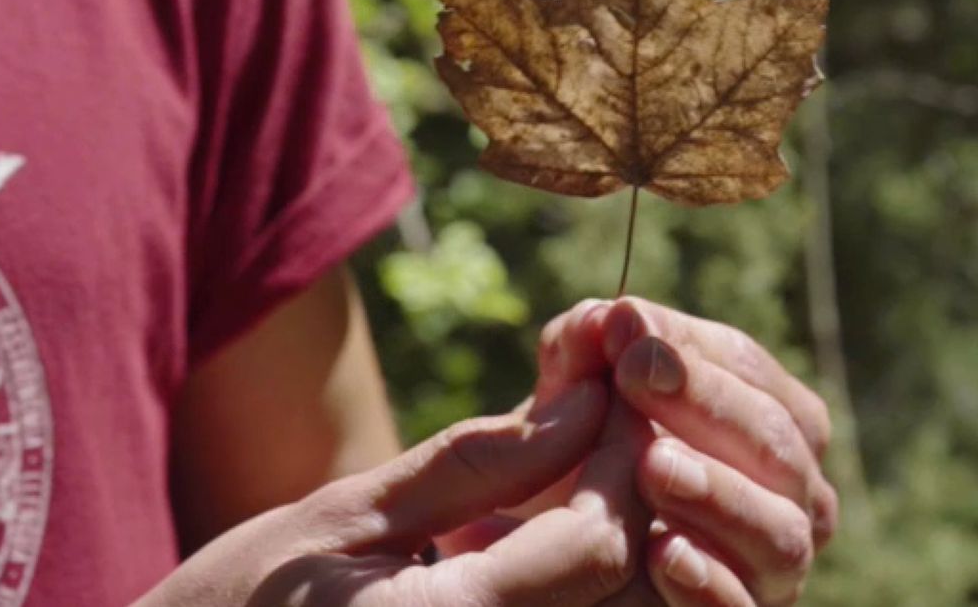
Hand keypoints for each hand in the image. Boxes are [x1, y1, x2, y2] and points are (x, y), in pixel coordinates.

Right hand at [135, 381, 653, 606]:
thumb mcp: (342, 519)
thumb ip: (476, 464)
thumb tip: (584, 402)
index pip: (599, 545)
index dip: (622, 460)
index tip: (609, 391)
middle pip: (629, 588)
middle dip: (634, 493)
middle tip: (611, 419)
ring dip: (617, 539)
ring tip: (581, 470)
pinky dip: (583, 583)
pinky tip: (544, 536)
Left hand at [531, 297, 838, 606]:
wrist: (544, 567)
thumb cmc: (571, 472)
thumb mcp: (566, 411)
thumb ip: (578, 357)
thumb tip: (599, 317)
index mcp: (765, 422)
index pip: (750, 371)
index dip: (691, 347)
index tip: (624, 326)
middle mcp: (790, 496)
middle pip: (781, 444)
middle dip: (709, 405)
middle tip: (637, 376)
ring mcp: (773, 569)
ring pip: (781, 532)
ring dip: (720, 493)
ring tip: (653, 466)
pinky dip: (709, 579)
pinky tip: (662, 553)